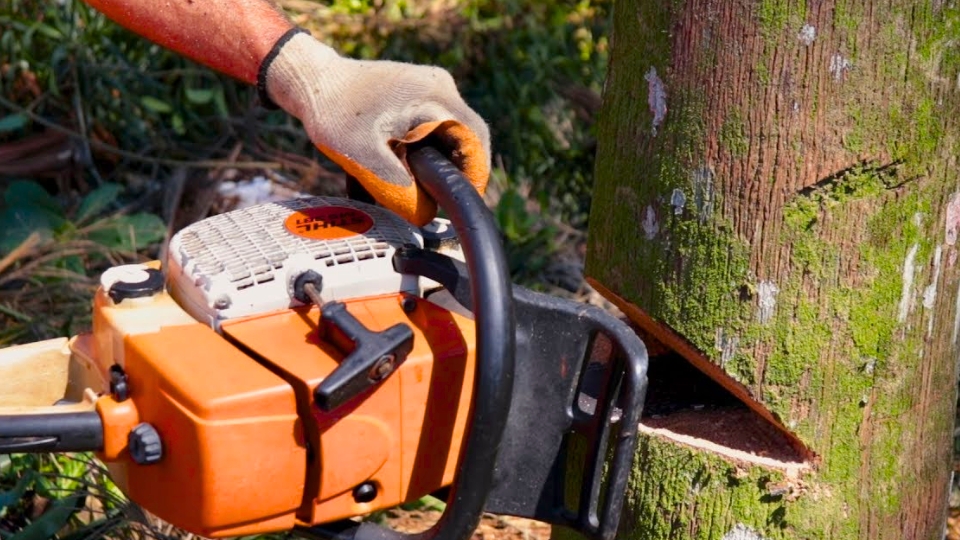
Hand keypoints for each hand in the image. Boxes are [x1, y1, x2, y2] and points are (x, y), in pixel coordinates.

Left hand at [263, 30, 490, 224]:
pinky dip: (430, 148)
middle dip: (457, 171)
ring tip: (424, 187)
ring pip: (452, 132)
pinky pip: (436, 124)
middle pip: (467, 137)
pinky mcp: (419, 92)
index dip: (474, 175)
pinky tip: (409, 166)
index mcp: (434, 98)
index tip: (463, 202)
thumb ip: (398, 189)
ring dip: (443, 160)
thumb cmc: (334, 114)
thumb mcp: (365, 159)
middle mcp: (440, 87)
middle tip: (443, 201)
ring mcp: (431, 86)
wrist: (312, 80)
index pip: (474, 141)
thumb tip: (425, 216)